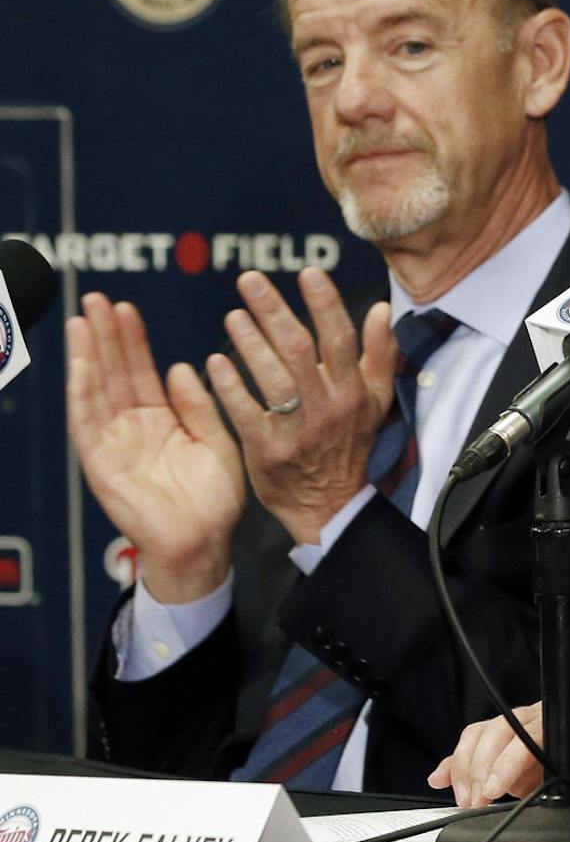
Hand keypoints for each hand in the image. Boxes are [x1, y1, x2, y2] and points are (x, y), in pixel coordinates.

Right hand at [66, 294, 245, 602]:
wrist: (203, 543)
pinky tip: (81, 362)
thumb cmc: (213, 500)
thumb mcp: (215, 441)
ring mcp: (113, 444)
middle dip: (105, 336)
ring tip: (84, 318)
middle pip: (114, 373)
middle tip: (97, 298)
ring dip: (88, 355)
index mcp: (161, 421)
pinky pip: (88, 421)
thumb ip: (199, 406)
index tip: (127, 308)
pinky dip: (83, 390)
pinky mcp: (101, 463)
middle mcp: (131, 428)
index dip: (133, 340)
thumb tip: (182, 366)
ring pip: (96, 390)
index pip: (141, 371)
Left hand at [204, 268, 394, 544]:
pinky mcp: (268, 451)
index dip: (325, 303)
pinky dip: (230, 386)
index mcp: (353, 390)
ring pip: (271, 377)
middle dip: (274, 310)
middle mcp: (327, 406)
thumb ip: (379, 353)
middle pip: (299, 349)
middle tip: (250, 280)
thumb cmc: (350, 445)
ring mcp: (297, 430)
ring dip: (249, 342)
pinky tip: (213, 362)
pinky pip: (246, 412)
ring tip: (232, 314)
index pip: (339, 338)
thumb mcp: (376, 401)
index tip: (308, 273)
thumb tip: (381, 310)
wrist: (330, 505)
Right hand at [428, 693, 569, 812]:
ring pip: (483, 737)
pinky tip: (441, 779)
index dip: (508, 758)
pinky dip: (457, 764)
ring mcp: (530, 733)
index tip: (495, 788)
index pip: (533, 730)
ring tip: (467, 800)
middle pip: (499, 730)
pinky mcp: (518, 753)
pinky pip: (480, 749)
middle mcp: (550, 717)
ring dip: (467, 768)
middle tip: (477, 801)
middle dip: (481, 767)